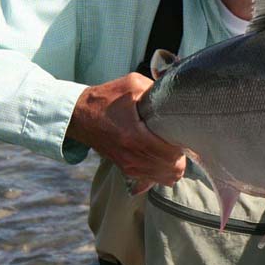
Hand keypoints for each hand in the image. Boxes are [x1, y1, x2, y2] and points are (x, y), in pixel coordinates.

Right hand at [66, 72, 185, 186]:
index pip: (170, 155)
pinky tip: (163, 159)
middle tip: (182, 141)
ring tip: (174, 148)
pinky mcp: (125, 168)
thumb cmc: (106, 98)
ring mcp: (128, 165)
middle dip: (182, 157)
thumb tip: (175, 93)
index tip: (185, 134)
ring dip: (174, 166)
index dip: (184, 147)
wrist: (79, 115)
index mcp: (134, 135)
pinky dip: (161, 172)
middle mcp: (132, 156)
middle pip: (172, 171)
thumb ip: (155, 89)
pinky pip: (151, 180)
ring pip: (164, 179)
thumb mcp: (132, 84)